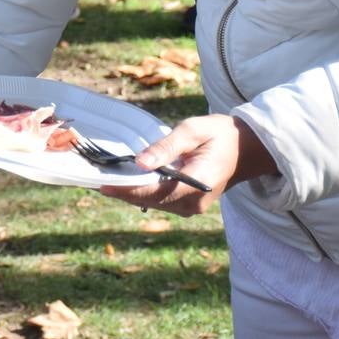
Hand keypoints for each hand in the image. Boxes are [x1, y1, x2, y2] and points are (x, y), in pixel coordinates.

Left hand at [98, 113, 274, 215]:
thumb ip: (166, 147)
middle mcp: (194, 202)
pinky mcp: (187, 205)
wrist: (245, 148)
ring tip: (102, 177)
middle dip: (121, 190)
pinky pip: (159, 201)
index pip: (156, 191)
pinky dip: (140, 191)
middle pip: (150, 200)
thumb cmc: (218, 134)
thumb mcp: (193, 131)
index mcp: (197, 184)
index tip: (102, 184)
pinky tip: (123, 180)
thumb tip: (139, 162)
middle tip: (92, 178)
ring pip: (152, 203)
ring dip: (128, 192)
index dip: (127, 189)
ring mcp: (191, 207)